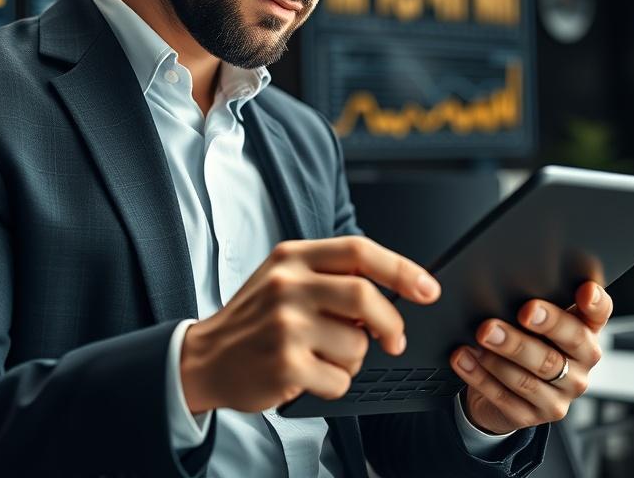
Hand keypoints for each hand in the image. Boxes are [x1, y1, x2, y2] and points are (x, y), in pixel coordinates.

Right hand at [179, 236, 441, 414]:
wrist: (205, 358)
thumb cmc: (255, 319)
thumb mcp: (283, 279)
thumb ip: (330, 276)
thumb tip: (391, 292)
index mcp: (292, 257)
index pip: (359, 251)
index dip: (401, 268)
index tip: (427, 288)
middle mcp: (287, 285)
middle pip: (364, 296)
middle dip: (391, 323)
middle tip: (395, 340)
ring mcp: (285, 324)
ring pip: (357, 344)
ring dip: (353, 360)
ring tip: (324, 357)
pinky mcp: (285, 362)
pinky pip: (340, 379)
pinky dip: (335, 383)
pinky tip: (310, 375)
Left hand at [450, 281, 612, 434]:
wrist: (502, 393)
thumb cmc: (521, 343)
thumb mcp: (531, 323)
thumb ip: (532, 306)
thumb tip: (505, 287)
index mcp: (585, 334)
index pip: (600, 314)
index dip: (596, 302)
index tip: (584, 290)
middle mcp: (580, 367)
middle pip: (567, 344)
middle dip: (543, 324)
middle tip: (518, 313)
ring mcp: (560, 395)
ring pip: (533, 375)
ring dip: (503, 353)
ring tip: (481, 335)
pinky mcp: (532, 416)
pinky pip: (505, 396)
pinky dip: (480, 376)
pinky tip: (464, 358)